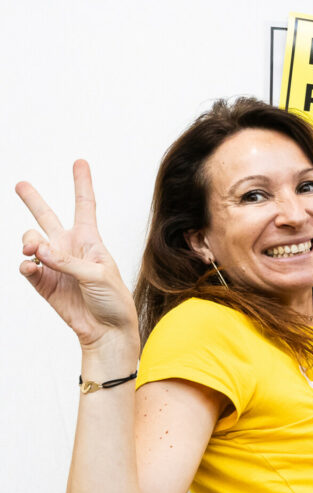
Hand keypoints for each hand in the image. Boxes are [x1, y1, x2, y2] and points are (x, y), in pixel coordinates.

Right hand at [16, 160, 138, 348]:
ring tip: (33, 250)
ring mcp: (55, 265)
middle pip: (48, 217)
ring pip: (32, 242)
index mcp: (91, 240)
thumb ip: (68, 261)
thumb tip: (38, 251)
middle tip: (20, 183)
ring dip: (29, 242)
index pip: (85, 206)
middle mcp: (70, 248)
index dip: (81, 183)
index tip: (80, 161)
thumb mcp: (99, 275)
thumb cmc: (113, 300)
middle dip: (33, 200)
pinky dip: (26, 265)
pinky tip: (30, 266)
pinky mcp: (44, 283)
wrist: (107, 331)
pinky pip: (28, 268)